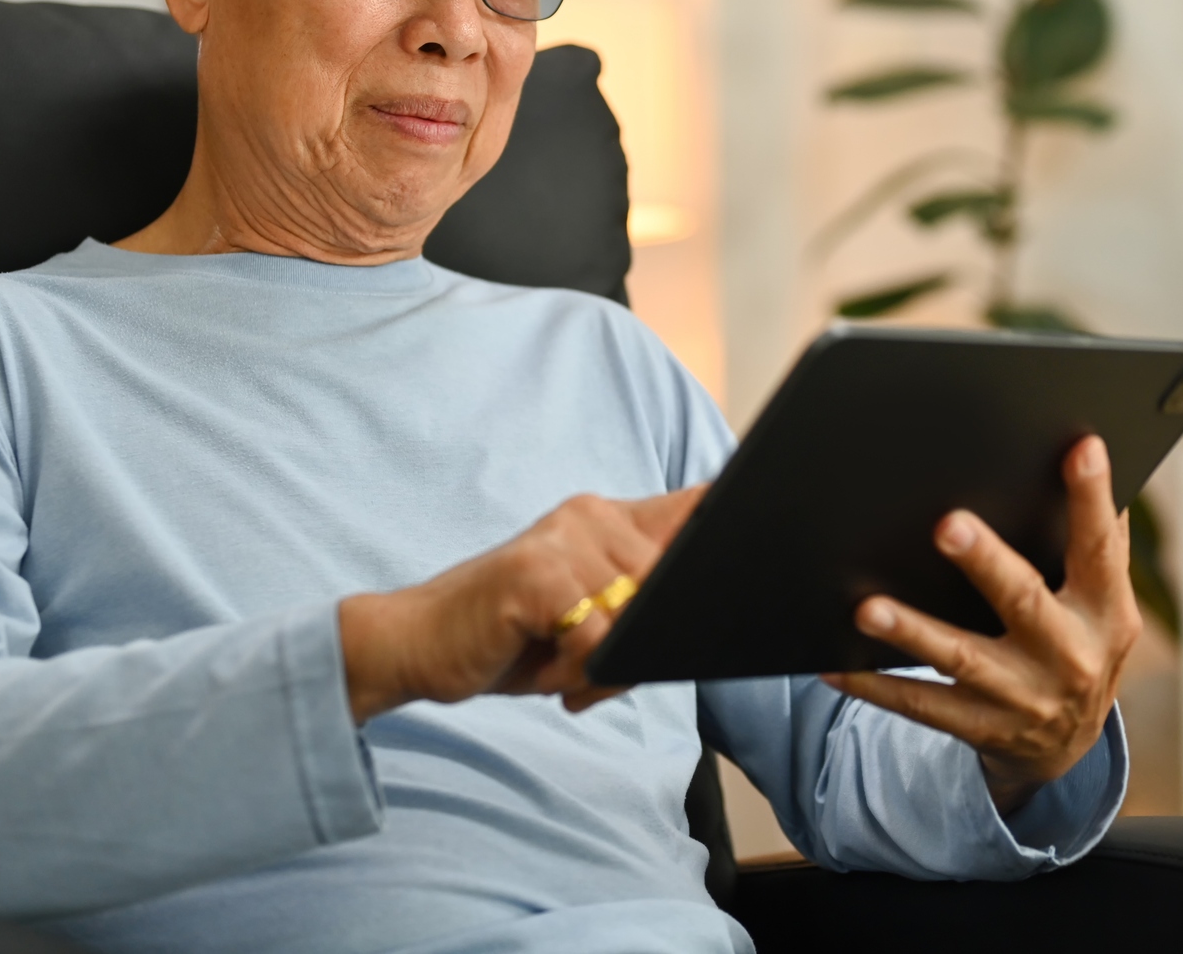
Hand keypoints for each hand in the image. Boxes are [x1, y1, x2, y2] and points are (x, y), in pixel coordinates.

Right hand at [338, 486, 706, 722]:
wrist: (420, 644)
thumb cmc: (510, 639)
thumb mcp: (588, 619)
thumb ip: (642, 605)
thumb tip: (707, 608)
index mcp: (608, 518)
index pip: (693, 506)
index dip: (730, 522)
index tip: (762, 535)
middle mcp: (590, 515)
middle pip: (673, 586)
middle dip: (645, 646)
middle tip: (594, 674)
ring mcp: (563, 539)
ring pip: (637, 619)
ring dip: (607, 668)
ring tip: (566, 675)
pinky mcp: (537, 575)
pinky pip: (597, 640)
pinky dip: (579, 673)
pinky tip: (550, 677)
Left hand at [821, 435, 1140, 813]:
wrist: (1069, 745)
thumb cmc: (1079, 643)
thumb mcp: (1105, 602)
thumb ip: (1100, 542)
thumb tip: (1089, 454)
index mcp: (1104, 612)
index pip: (1099, 548)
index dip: (1091, 499)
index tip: (1079, 448)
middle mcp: (1069, 656)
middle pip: (1023, 600)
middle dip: (985, 563)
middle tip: (947, 524)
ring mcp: (1023, 697)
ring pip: (961, 658)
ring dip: (913, 631)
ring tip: (867, 608)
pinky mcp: (981, 727)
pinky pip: (921, 705)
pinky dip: (876, 687)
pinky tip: (836, 665)